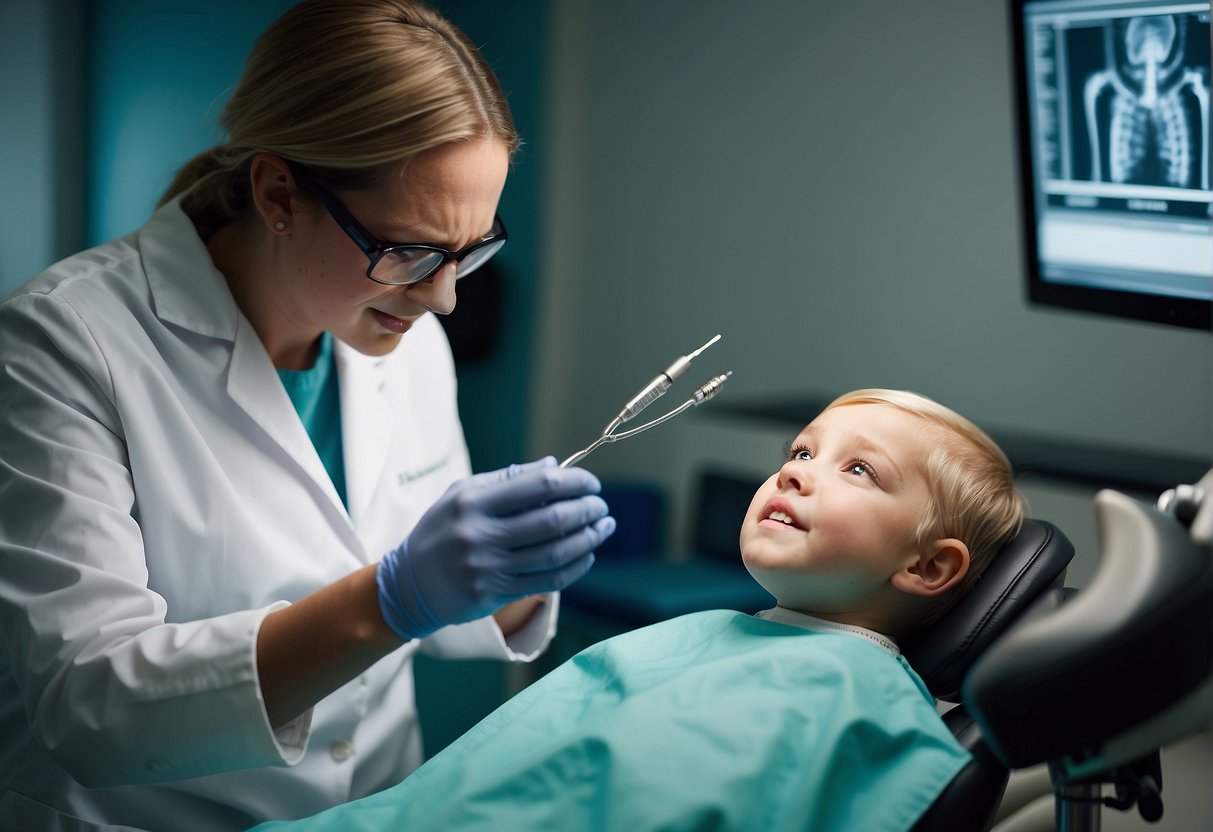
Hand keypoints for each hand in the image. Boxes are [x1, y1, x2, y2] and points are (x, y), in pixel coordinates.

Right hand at [376, 457, 614, 639]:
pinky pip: (546, 581)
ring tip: (604, 527)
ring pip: (554, 553)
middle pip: (550, 520)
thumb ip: (507, 479)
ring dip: (588, 539)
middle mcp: (480, 534)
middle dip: (586, 510)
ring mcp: (488, 567)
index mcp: (473, 501)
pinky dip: (574, 567)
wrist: (408, 584)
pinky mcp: (494, 593)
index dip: (573, 482)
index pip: (537, 485)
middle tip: (601, 506)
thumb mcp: (461, 494)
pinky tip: (587, 555)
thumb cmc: (441, 530)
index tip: (591, 483)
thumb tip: (553, 465)